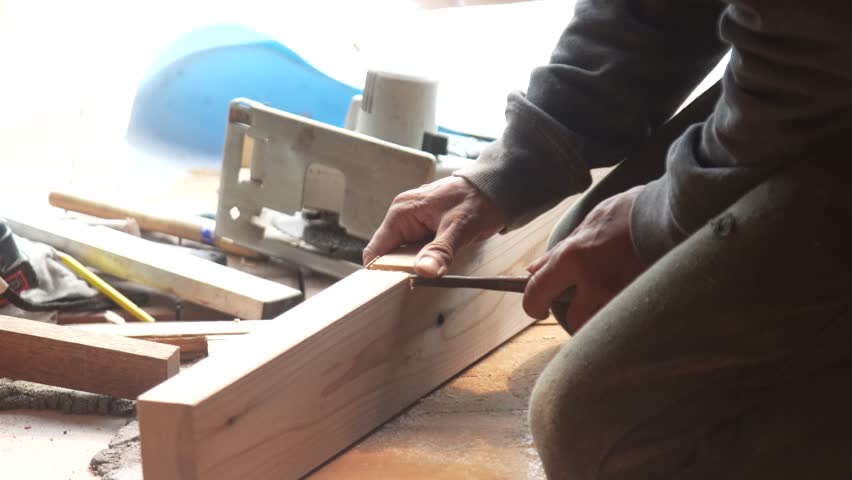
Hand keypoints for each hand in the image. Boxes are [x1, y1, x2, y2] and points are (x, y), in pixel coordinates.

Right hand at [363, 176, 505, 276]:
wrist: (497, 188)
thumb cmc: (477, 201)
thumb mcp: (459, 228)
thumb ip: (440, 251)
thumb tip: (423, 271)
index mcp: (402, 212)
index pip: (376, 249)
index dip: (378, 271)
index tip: (387, 290)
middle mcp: (403, 217)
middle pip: (389, 254)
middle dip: (399, 271)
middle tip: (412, 288)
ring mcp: (414, 224)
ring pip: (404, 255)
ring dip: (414, 268)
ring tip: (427, 278)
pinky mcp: (426, 230)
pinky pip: (418, 252)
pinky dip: (425, 262)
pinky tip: (435, 268)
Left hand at [523, 186, 645, 330]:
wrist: (677, 210)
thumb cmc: (631, 211)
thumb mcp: (590, 222)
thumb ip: (561, 249)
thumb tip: (534, 269)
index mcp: (574, 257)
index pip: (538, 291)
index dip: (532, 305)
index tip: (538, 309)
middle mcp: (595, 282)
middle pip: (574, 319)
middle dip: (576, 316)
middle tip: (582, 307)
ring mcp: (623, 295)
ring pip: (603, 324)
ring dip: (604, 317)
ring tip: (613, 300)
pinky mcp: (646, 302)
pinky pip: (628, 319)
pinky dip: (627, 314)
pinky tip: (635, 299)